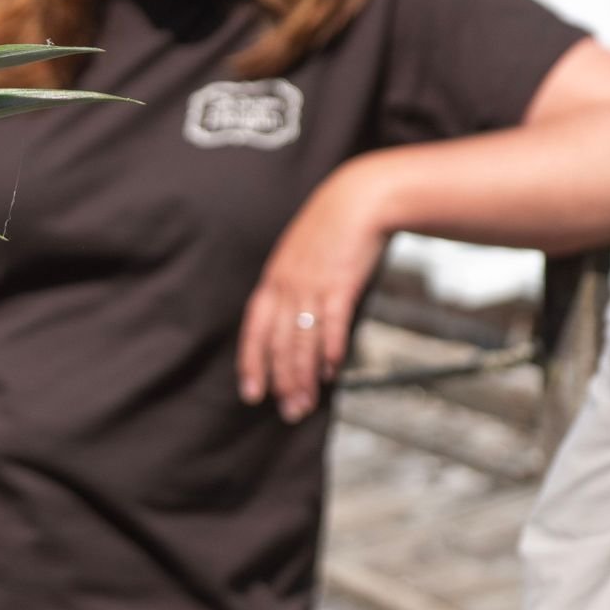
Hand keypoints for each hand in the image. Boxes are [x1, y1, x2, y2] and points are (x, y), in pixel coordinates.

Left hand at [237, 161, 392, 422]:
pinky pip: (330, 324)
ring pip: (300, 340)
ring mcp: (311, 284)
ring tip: (306, 403)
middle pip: (277, 343)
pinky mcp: (339, 283)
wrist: (359, 198)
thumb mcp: (303, 257)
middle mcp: (286, 285)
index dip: (252, 362)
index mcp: (273, 280)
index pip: (254, 329)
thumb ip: (296, 287)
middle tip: (286, 411)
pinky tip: (330, 372)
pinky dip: (329, 351)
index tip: (251, 391)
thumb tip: (300, 323)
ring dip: (302, 377)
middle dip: (280, 381)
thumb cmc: (333, 228)